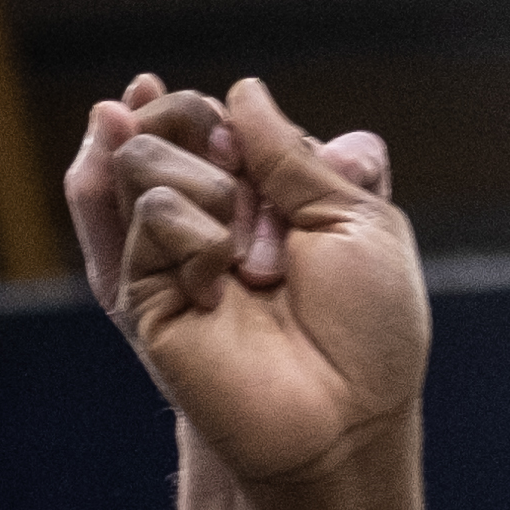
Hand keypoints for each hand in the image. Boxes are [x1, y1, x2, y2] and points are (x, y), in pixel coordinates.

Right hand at [68, 72, 421, 494]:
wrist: (342, 419)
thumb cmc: (368, 330)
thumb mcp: (355, 216)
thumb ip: (291, 150)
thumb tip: (241, 91)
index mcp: (273, 199)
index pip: (224, 118)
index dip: (237, 123)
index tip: (274, 169)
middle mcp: (217, 219)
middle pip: (172, 122)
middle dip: (207, 134)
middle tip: (249, 192)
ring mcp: (174, 252)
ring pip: (141, 155)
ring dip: (204, 188)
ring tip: (246, 260)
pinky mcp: (142, 290)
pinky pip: (147, 212)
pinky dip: (194, 235)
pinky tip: (217, 285)